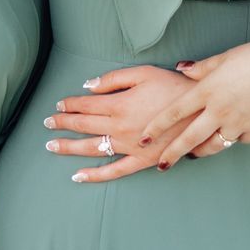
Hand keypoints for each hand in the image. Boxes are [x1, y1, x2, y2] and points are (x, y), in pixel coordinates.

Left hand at [43, 65, 196, 183]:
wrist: (202, 111)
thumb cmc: (174, 88)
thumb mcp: (144, 73)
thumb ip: (114, 79)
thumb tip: (88, 86)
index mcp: (119, 104)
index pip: (86, 105)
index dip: (70, 104)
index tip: (58, 104)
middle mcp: (119, 127)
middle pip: (84, 125)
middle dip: (63, 123)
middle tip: (47, 123)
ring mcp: (129, 147)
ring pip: (92, 148)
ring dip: (69, 147)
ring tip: (51, 146)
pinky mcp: (141, 161)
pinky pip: (114, 171)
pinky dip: (95, 175)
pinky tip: (78, 176)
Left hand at [138, 39, 249, 167]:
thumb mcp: (226, 57)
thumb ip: (201, 67)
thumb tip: (181, 69)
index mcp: (209, 90)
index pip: (175, 112)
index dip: (157, 126)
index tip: (144, 138)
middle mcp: (220, 111)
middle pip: (189, 138)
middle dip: (172, 153)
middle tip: (161, 164)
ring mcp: (238, 124)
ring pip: (214, 145)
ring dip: (201, 151)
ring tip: (192, 154)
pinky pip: (239, 139)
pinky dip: (233, 137)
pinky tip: (232, 133)